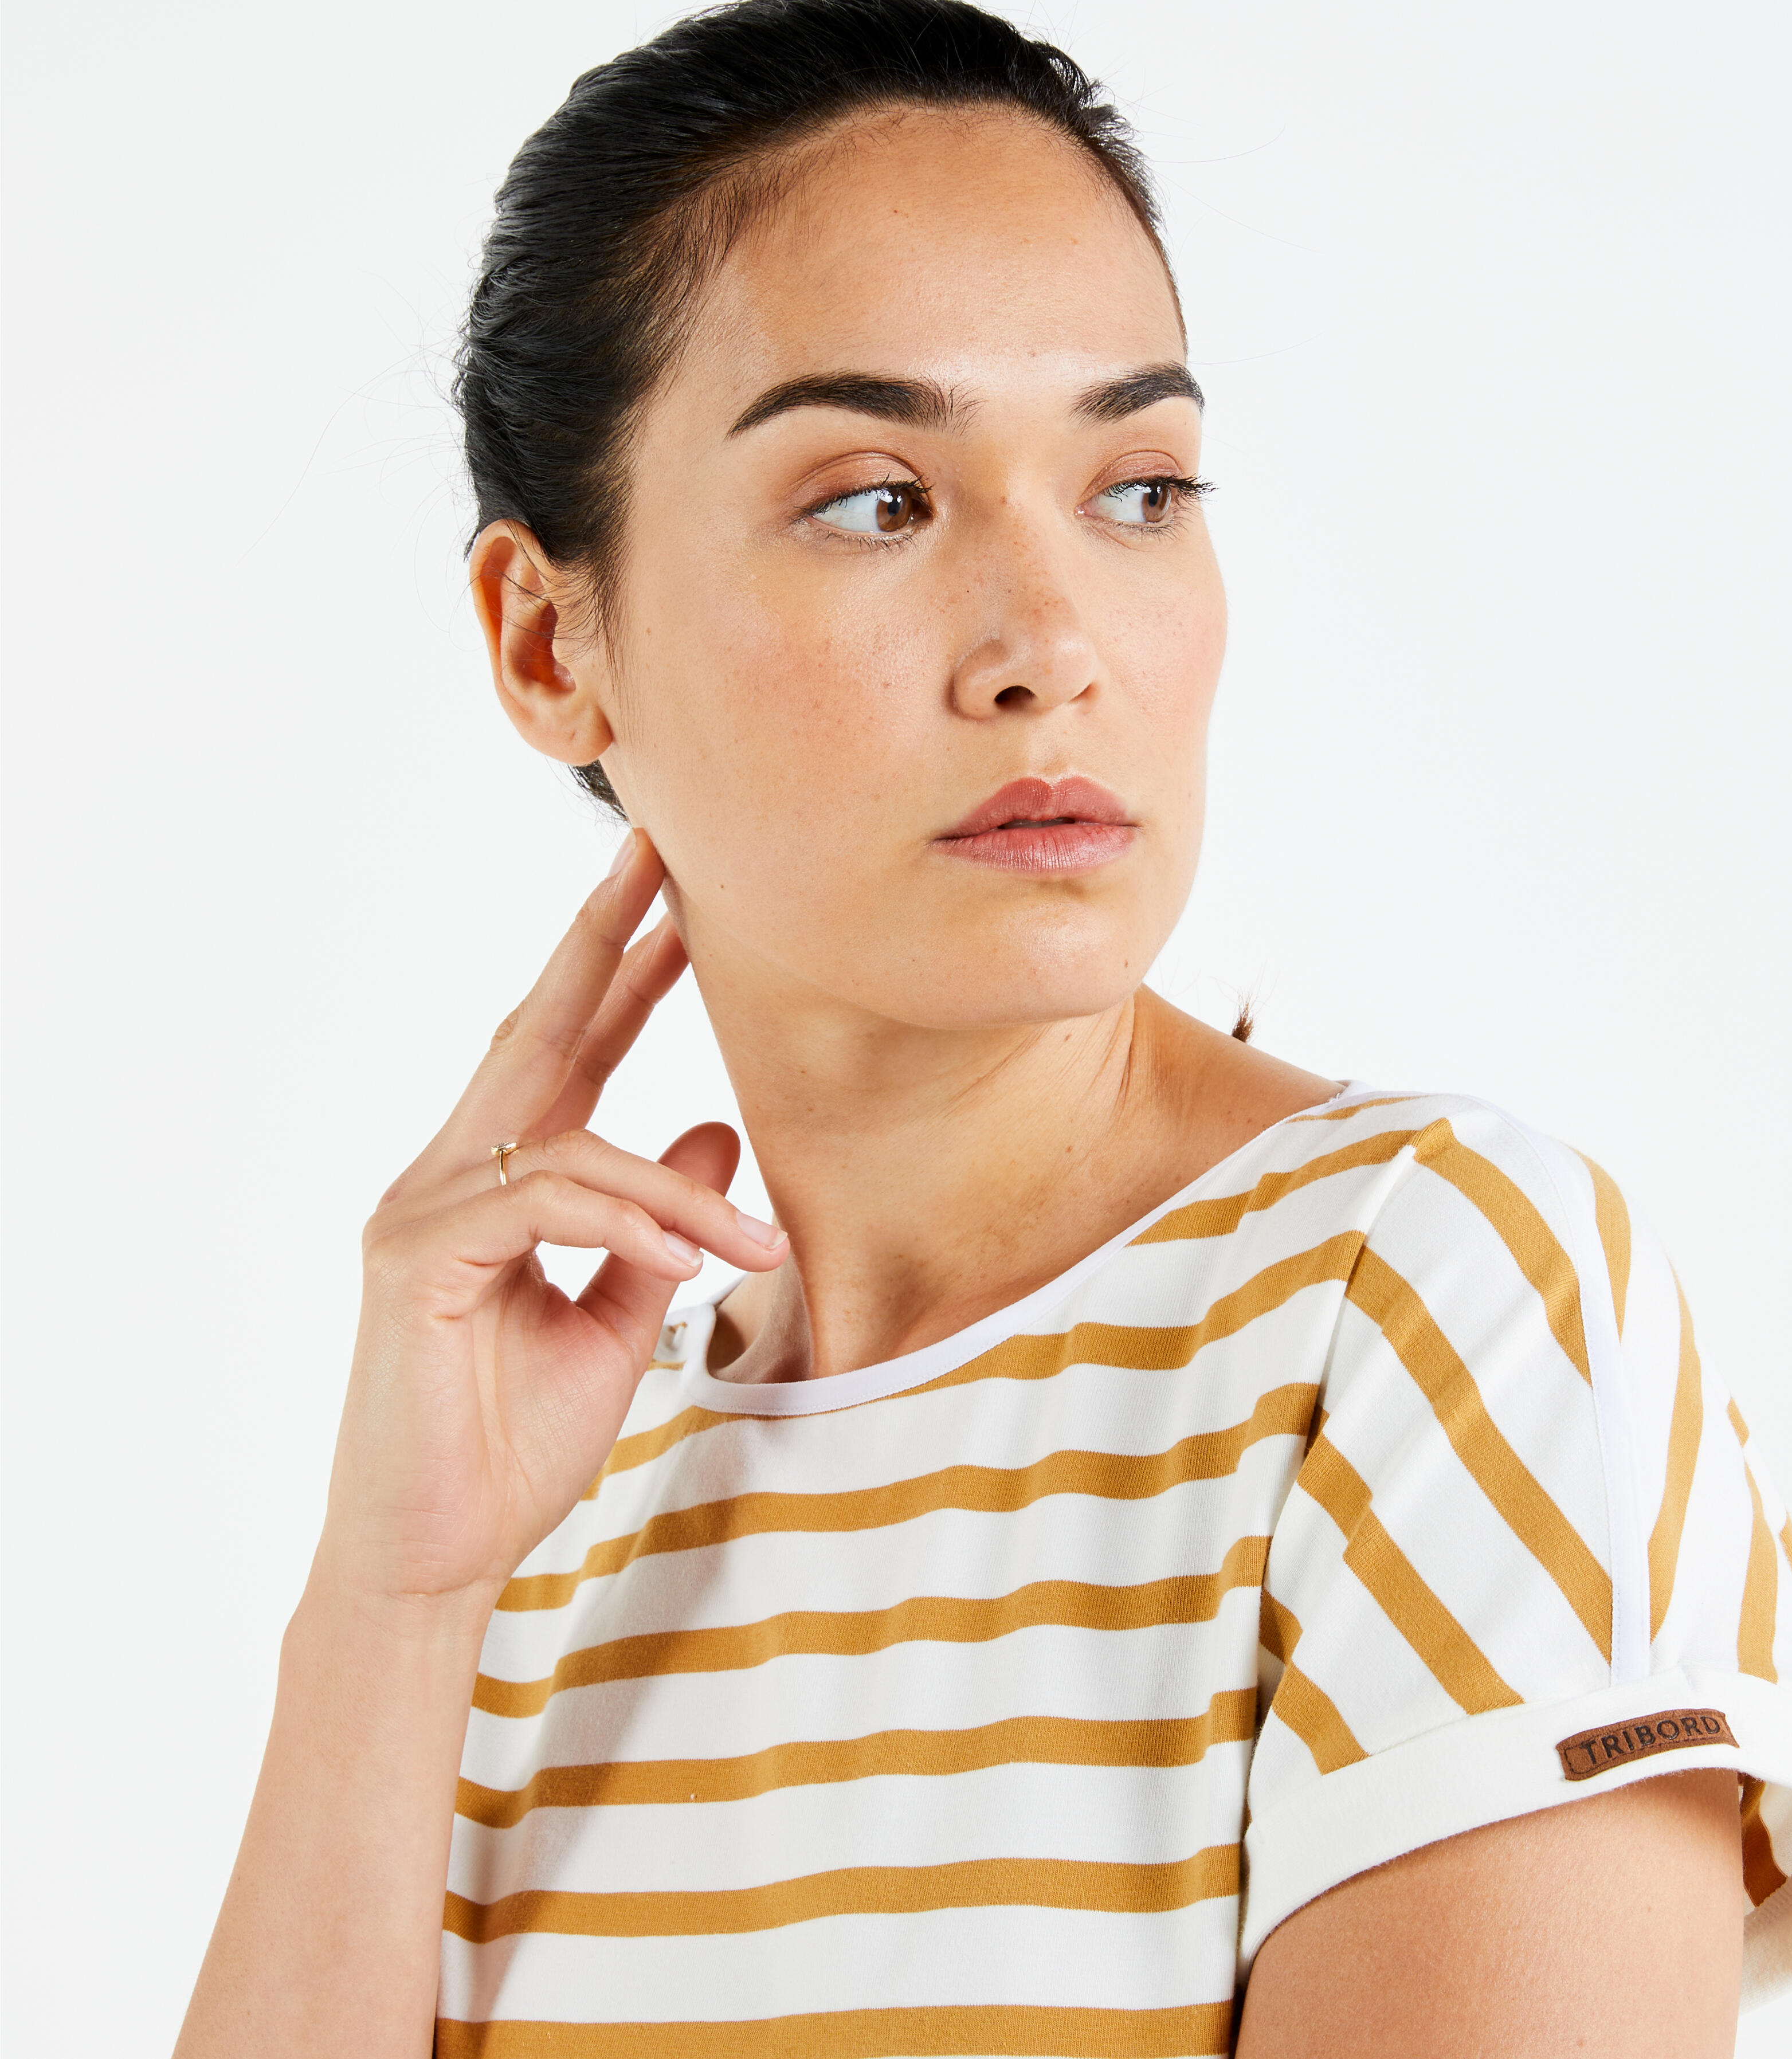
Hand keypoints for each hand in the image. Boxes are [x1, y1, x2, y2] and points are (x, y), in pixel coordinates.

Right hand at [317, 830, 783, 1614]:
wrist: (435, 1556)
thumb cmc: (512, 1442)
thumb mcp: (619, 1317)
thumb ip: (659, 1225)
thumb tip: (716, 1131)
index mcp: (496, 1187)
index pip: (566, 1055)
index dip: (620, 976)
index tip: (681, 909)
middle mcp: (448, 1178)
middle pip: (535, 1033)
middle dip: (601, 941)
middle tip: (659, 855)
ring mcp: (421, 1213)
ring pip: (572, 1137)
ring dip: (680, 1186)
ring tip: (760, 1244)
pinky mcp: (413, 1262)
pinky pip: (548, 1204)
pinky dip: (631, 1222)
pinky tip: (691, 1259)